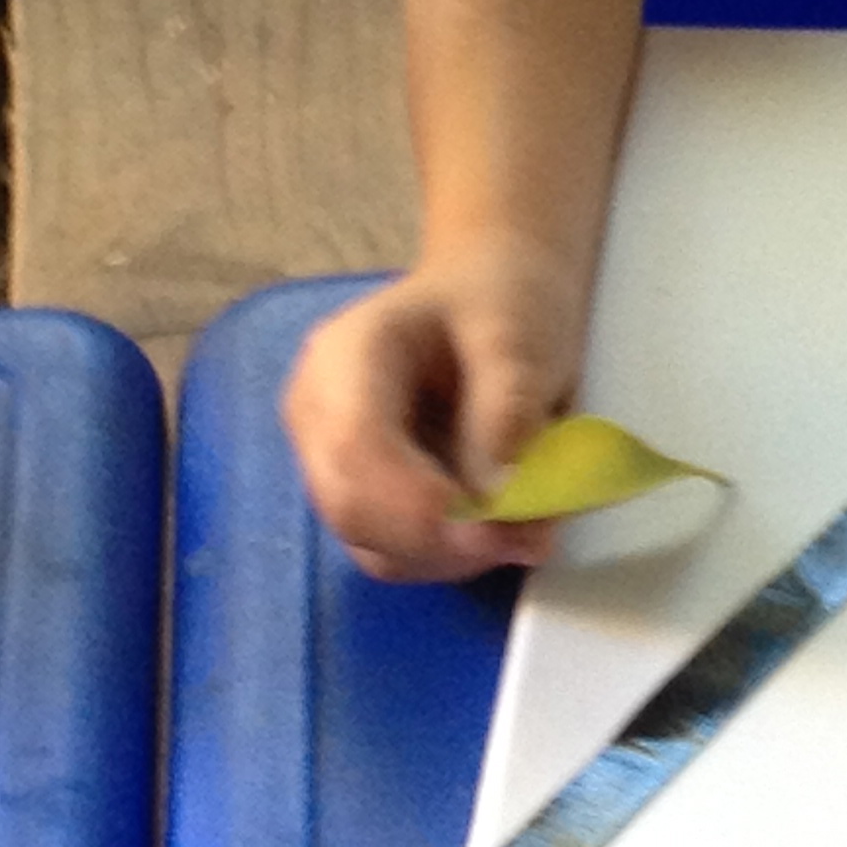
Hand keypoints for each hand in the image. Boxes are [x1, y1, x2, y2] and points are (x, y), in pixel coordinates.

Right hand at [281, 239, 587, 583]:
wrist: (494, 290)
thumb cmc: (501, 299)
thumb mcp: (521, 333)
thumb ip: (509, 407)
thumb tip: (501, 495)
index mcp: (345, 356)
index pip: (354, 447)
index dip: (415, 504)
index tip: (494, 529)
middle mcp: (318, 416)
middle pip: (352, 508)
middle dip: (442, 540)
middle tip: (528, 538)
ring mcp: (331, 462)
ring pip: (372, 545)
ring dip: (451, 556)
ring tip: (527, 528)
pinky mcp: (361, 496)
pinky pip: (394, 551)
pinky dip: (451, 555)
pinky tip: (500, 529)